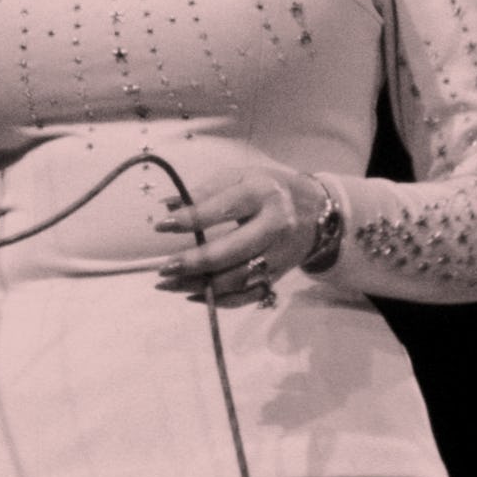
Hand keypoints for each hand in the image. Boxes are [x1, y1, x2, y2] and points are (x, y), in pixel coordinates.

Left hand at [154, 166, 326, 306]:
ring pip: (239, 278)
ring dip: (201, 285)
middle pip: (233, 251)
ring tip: (169, 284)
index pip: (224, 208)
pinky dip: (220, 299)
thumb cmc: (268, 189)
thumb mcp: (241, 177)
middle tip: (164, 268)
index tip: (161, 225)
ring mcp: (280, 255)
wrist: (315, 211)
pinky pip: (248, 295)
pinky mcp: (279, 276)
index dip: (191, 218)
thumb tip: (167, 206)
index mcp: (263, 193)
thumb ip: (205, 191)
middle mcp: (275, 225)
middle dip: (194, 262)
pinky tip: (193, 294)